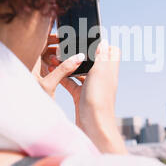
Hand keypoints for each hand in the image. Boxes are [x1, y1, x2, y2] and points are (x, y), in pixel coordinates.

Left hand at [32, 33, 84, 98]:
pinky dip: (55, 63)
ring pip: (46, 54)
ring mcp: (32, 68)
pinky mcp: (36, 76)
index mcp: (28, 60)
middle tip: (70, 45)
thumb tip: (79, 57)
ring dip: (57, 54)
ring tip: (68, 56)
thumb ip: (64, 69)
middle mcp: (28, 62)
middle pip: (43, 45)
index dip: (50, 33)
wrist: (22, 118)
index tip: (64, 33)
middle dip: (57, 44)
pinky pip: (47, 63)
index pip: (39, 39)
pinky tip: (63, 67)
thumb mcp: (50, 84)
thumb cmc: (30, 101)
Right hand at [61, 40, 127, 154]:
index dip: (103, 43)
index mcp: (109, 70)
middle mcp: (102, 78)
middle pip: (94, 60)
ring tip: (56, 57)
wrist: (93, 128)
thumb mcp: (100, 72)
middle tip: (68, 46)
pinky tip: (54, 72)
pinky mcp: (81, 97)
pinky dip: (64, 77)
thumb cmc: (98, 100)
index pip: (112, 51)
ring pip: (81, 71)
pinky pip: (72, 83)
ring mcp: (91, 88)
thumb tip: (104, 41)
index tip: (90, 37)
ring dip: (70, 64)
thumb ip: (101, 56)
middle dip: (82, 53)